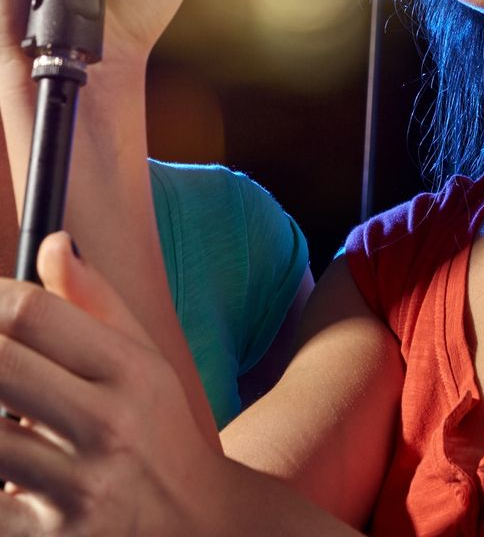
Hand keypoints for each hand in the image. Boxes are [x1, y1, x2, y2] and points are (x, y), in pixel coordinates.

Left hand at [0, 233, 228, 535]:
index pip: (33, 312)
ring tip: (5, 411)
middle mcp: (107, 425)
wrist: (197, 529)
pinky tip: (9, 466)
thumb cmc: (158, 433)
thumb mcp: (143, 362)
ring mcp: (78, 490)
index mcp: (128, 370)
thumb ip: (95, 301)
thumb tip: (52, 242)